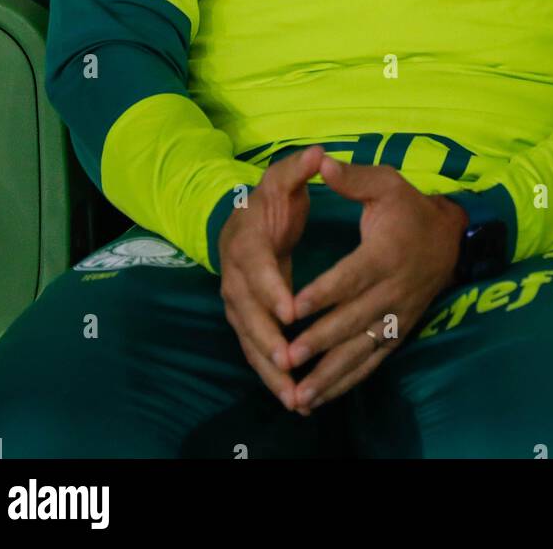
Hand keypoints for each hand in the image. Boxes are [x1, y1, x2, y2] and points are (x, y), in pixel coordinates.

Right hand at [218, 144, 324, 413]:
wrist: (248, 217)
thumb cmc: (272, 199)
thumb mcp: (284, 178)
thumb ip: (299, 168)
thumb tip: (317, 153)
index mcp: (246, 241)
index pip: (256, 267)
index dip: (271, 289)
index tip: (291, 310)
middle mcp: (235, 275)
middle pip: (247, 312)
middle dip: (267, 340)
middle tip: (289, 363)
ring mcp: (237, 300)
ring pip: (248, 339)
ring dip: (267, 369)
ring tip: (293, 396)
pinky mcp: (246, 318)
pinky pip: (254, 350)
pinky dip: (269, 375)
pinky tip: (292, 398)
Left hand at [283, 155, 467, 412]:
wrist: (450, 238)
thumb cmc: (409, 207)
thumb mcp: (386, 183)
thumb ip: (352, 179)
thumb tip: (322, 163)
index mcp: (386, 253)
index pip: (351, 277)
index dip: (324, 293)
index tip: (294, 308)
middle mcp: (393, 289)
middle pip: (354, 320)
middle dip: (320, 341)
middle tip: (287, 358)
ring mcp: (398, 315)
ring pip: (362, 349)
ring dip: (330, 373)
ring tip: (299, 394)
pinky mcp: (399, 332)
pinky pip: (372, 361)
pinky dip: (347, 381)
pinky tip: (321, 398)